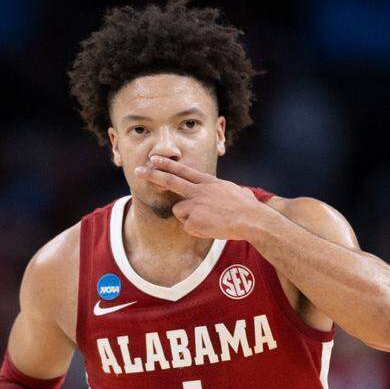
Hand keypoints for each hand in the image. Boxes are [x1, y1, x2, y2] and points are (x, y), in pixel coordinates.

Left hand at [135, 155, 266, 240]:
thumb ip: (215, 189)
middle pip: (171, 181)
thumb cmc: (246, 206)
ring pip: (179, 211)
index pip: (183, 170)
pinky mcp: (193, 222)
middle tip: (138, 171)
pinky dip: (196, 229)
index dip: (167, 164)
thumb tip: (212, 192)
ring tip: (208, 219)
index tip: (154, 159)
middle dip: (153, 175)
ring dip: (189, 217)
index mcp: (207, 182)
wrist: (252, 219)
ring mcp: (195, 206)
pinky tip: (210, 227)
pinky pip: (187, 227)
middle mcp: (199, 191)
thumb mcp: (230, 190)